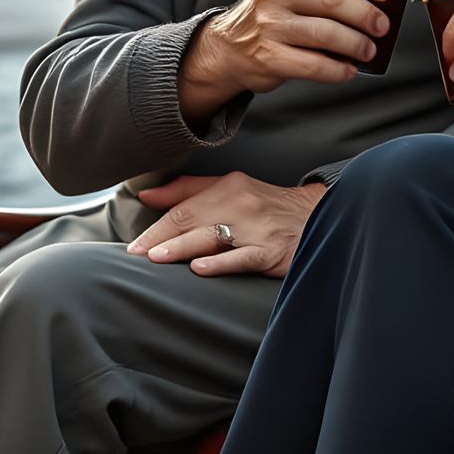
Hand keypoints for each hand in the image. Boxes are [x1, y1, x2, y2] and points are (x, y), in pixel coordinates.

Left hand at [127, 171, 324, 276]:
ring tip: (157, 259)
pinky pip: (242, 257)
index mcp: (230, 185)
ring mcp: (257, 228)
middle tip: (136, 255)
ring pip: (212, 237)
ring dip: (182, 248)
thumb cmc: (267, 206)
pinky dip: (219, 263)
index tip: (134, 246)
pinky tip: (199, 268)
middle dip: (160, 238)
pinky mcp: (272, 251)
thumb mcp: (231, 189)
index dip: (156, 227)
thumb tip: (146, 195)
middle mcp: (242, 203)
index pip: (184, 206)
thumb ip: (188, 190)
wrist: (320, 217)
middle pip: (193, 220)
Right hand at [180, 0, 393, 119]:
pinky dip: (338, 70)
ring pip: (327, 33)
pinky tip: (348, 70)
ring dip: (356, 44)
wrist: (229, 46)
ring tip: (368, 50)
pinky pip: (315, 65)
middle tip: (382, 26)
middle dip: (366, 14)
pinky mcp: (268, 56)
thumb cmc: (275, 13)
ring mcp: (269, 24)